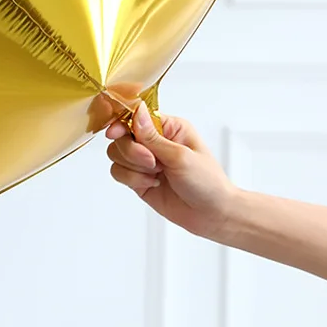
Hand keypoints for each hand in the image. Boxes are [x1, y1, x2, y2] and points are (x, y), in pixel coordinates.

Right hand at [91, 95, 238, 238]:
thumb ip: (152, 136)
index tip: (114, 133)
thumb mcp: (181, 156)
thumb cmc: (207, 182)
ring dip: (133, 167)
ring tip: (156, 174)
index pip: (136, 116)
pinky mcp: (138, 179)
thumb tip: (136, 111)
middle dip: (133, 152)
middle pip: (122, 136)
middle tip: (152, 163)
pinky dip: (131, 179)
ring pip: (116, 154)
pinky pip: (118, 172)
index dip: (122, 124)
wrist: (212, 215)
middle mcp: (154, 141)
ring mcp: (145, 161)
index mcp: (169, 127)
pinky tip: (152, 183)